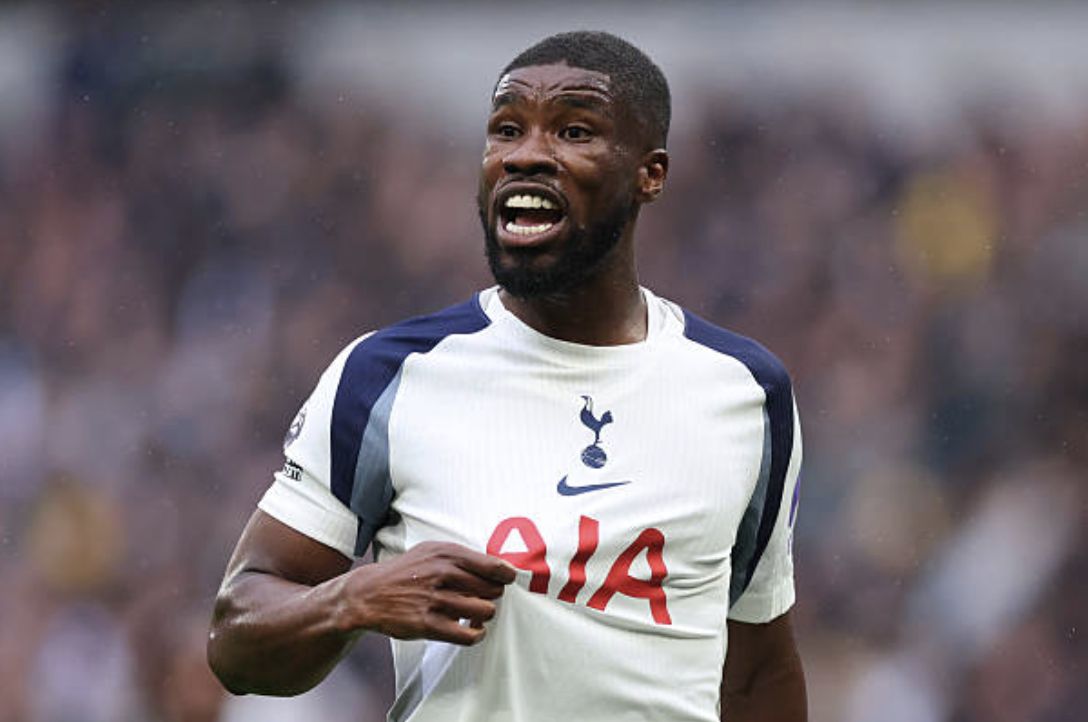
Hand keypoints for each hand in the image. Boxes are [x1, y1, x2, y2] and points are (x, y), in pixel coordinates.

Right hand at [341, 541, 516, 645]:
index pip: (493, 566)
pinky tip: (470, 629)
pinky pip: (469, 635)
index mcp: (446, 553)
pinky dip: (476, 634)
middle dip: (492, 595)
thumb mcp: (431, 551)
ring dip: (484, 615)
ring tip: (476, 614)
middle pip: (493, 589)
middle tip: (482, 597)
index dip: (505, 576)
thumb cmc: (406, 572)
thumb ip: (461, 557)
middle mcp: (442, 574)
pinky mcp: (428, 625)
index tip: (507, 580)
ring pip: (485, 611)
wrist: (368, 594)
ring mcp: (435, 600)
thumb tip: (497, 567)